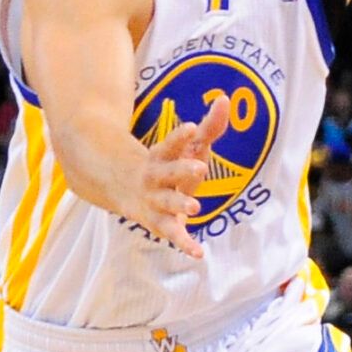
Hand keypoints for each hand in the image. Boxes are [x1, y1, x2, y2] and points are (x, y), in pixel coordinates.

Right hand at [122, 93, 229, 258]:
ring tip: (195, 207)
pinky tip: (198, 252)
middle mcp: (155, 179)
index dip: (181, 136)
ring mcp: (155, 201)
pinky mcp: (160, 222)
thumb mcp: (189, 146)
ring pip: (165, 204)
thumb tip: (224, 99)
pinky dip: (184, 243)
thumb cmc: (168, 164)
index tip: (193, 127)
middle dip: (181, 170)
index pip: (170, 144)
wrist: (127, 189)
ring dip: (179, 205)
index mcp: (162, 157)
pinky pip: (171, 233)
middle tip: (200, 167)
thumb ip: (210, 126)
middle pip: (167, 173)